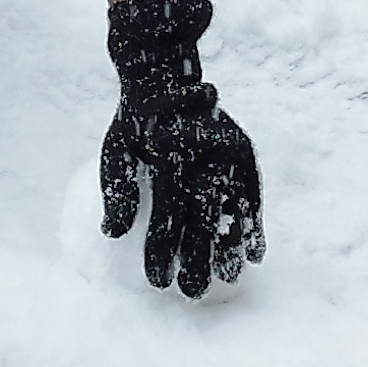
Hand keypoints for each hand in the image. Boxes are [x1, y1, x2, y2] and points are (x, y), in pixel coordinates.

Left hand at [100, 0, 264, 298]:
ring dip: (229, 248)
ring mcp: (226, 155)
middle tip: (191, 293)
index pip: (165, 215)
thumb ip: (118, 190)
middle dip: (197, 259)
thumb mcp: (116, 151)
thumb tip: (111, 234)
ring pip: (231, 208)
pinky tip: (257, 254)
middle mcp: (201, 157)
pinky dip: (254, 224)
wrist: (163, 73)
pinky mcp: (242, 153)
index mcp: (167, 158)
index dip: (160, 250)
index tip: (157, 283)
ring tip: (229, 280)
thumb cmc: (135, 122)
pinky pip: (251, 195)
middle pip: (201, 219)